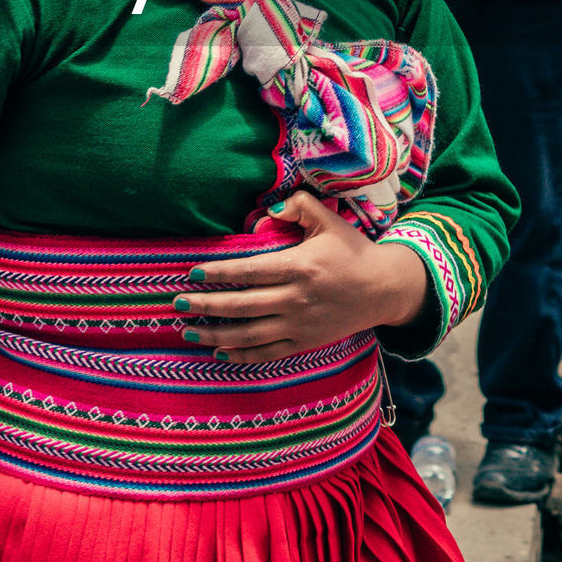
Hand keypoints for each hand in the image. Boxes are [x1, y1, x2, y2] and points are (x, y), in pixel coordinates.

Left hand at [173, 191, 428, 363]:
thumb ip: (298, 206)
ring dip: (215, 334)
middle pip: (242, 305)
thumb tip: (267, 212)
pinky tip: (219, 352)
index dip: (218, 273)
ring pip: (250, 334)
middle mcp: (297, 298)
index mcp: (299, 266)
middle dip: (206, 305)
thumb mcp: (329, 219)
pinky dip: (243, 355)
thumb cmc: (353, 250)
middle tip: (177, 304)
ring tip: (187, 331)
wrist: (385, 288)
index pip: (249, 272)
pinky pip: (269, 352)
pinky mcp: (306, 341)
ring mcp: (301, 324)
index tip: (191, 273)